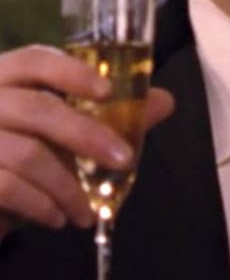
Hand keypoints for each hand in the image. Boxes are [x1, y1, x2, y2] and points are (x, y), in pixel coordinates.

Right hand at [0, 45, 174, 240]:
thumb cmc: (19, 166)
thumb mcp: (63, 140)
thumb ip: (110, 118)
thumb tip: (164, 100)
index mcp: (3, 80)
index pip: (33, 61)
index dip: (71, 71)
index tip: (108, 91)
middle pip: (38, 108)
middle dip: (88, 135)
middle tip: (124, 160)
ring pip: (28, 153)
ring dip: (68, 187)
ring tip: (87, 212)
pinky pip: (7, 186)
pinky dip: (41, 204)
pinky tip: (57, 218)